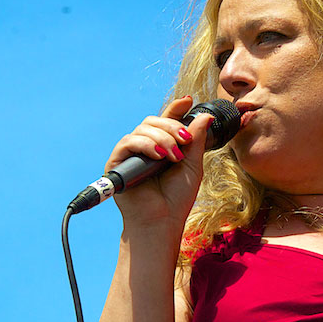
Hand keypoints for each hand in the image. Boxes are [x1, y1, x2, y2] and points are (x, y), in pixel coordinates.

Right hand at [104, 95, 213, 229]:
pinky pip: (128, 142)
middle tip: (185, 140)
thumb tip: (205, 115)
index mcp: (162, 147)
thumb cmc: (177, 198)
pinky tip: (159, 155)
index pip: (166, 121)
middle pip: (154, 121)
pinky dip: (145, 144)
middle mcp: (144, 148)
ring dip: (162, 138)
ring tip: (174, 156)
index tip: (189, 100)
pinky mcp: (117, 162)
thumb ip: (196, 140)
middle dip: (172, 126)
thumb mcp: (192, 165)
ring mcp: (130, 154)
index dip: (176, 108)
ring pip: (143, 129)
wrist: (163, 221)